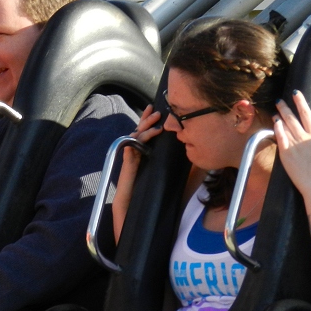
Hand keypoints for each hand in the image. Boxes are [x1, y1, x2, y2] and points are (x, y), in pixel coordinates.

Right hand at [113, 106, 162, 240]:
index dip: (146, 119)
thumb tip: (183, 153)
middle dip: (146, 118)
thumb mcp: (157, 172)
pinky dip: (137, 140)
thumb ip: (163, 162)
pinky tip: (144, 136)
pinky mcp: (127, 162)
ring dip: (146, 127)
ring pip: (135, 135)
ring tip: (156, 122)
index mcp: (140, 151)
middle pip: (138, 129)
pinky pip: (131, 146)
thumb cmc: (144, 189)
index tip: (153, 108)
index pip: (143, 131)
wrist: (131, 203)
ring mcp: (129, 155)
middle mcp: (133, 151)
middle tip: (155, 110)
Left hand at [272, 90, 310, 195]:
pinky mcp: (286, 153)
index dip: (301, 102)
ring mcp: (294, 145)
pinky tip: (274, 122)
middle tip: (280, 100)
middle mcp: (304, 138)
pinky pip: (280, 137)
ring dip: (280, 117)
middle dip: (285, 107)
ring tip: (276, 112)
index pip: (307, 114)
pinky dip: (277, 128)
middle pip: (293, 118)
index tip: (296, 93)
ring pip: (285, 126)